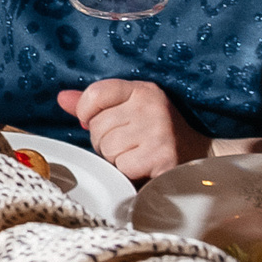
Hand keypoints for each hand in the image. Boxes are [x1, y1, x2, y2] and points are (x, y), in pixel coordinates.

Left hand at [57, 78, 209, 180]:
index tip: (91, 119)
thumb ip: (95, 103)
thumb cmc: (157, 132)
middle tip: (126, 142)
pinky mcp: (161, 157)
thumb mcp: (130, 108)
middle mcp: (151, 107)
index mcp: (142, 90)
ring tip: (136, 153)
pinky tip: (143, 165)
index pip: (96, 93)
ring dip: (116, 157)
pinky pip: (121, 166)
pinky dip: (127, 170)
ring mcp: (157, 132)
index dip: (85, 111)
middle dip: (104, 140)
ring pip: (107, 148)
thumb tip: (61, 98)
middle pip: (98, 126)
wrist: (200, 156)